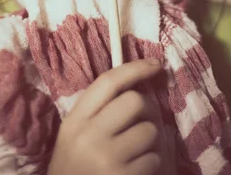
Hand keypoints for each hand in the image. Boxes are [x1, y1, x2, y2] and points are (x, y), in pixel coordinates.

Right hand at [47, 58, 162, 174]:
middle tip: (140, 122)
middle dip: (145, 109)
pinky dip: (150, 164)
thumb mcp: (75, 135)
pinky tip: (134, 172)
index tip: (156, 65)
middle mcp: (89, 136)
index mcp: (75, 120)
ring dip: (149, 141)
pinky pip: (154, 159)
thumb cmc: (74, 168)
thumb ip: (98, 111)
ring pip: (150, 131)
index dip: (135, 68)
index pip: (108, 82)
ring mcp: (106, 159)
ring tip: (134, 153)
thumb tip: (139, 84)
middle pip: (135, 101)